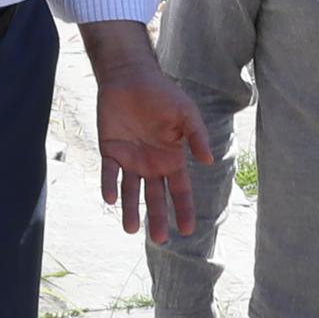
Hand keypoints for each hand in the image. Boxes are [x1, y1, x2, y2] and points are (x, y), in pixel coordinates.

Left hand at [92, 64, 216, 243]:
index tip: (186, 230)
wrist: (130, 77)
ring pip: (131, 192)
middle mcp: (151, 165)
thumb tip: (208, 160)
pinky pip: (110, 173)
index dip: (183, 210)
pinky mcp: (110, 151)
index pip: (180, 191)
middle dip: (158, 218)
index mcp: (172, 159)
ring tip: (131, 229)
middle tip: (159, 240)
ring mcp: (130, 160)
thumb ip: (196, 136)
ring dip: (131, 210)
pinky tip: (111, 199)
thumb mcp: (186, 113)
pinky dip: (110, 185)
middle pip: (155, 198)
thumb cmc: (162, 94)